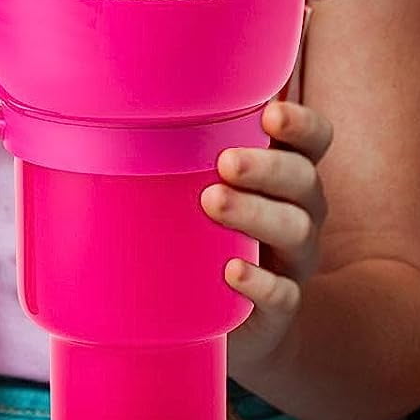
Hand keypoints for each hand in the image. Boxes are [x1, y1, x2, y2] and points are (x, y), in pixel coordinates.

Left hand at [207, 97, 331, 369]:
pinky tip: (231, 273)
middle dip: (267, 167)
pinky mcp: (279, 310)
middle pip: (304, 180)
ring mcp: (293, 262)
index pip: (314, 140)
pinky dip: (260, 284)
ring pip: (296, 231)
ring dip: (256, 213)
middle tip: (225, 162)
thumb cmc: (207, 231)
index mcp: (285, 175)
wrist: (230, 323)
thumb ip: (180, 150)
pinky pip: (282, 296)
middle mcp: (300, 212)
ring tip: (212, 203)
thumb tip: (105, 97)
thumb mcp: (203, 186)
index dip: (302, 125)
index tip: (270, 114)